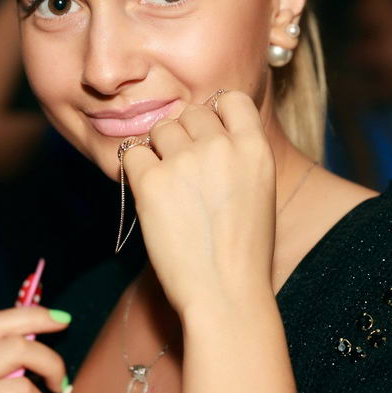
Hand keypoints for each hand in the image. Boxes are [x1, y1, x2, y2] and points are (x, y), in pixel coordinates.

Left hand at [122, 90, 276, 321]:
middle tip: (183, 170)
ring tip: (168, 188)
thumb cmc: (244, 253)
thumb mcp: (259, 193)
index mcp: (255, 148)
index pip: (229, 99)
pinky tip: (149, 195)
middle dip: (183, 135)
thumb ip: (238, 156)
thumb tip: (206, 135)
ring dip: (159, 150)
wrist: (225, 293)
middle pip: (190, 112)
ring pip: (160, 129)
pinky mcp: (152, 181)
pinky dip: (136, 170)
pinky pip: (132, 154)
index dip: (214, 114)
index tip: (207, 137)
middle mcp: (221, 146)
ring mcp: (185, 161)